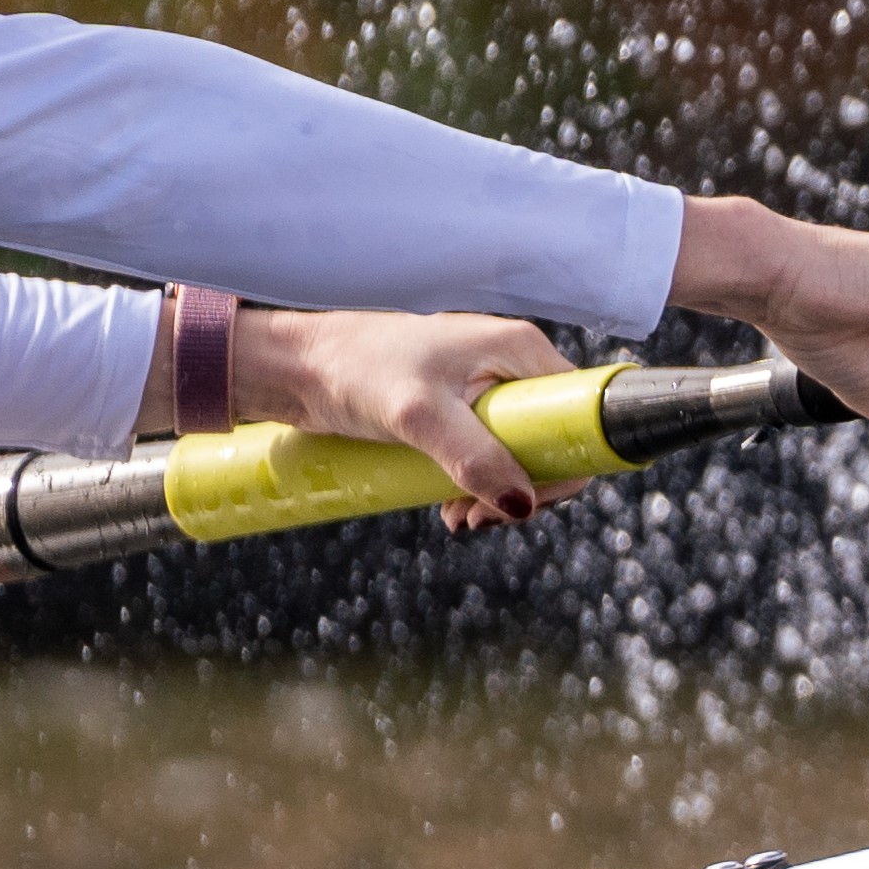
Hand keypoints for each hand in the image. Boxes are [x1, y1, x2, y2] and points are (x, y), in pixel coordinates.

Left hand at [157, 305, 582, 526]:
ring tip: (457, 518)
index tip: (526, 503)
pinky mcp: (453, 406)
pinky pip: (485, 452)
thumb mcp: (418, 417)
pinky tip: (447, 506)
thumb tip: (522, 506)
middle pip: (550, 440)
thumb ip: (473, 458)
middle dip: (524, 489)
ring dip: (496, 494)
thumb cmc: (353, 371)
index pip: (577, 414)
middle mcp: (508, 363)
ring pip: (517, 452)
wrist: (291, 366)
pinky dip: (473, 485)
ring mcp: (481, 385)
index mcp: (519, 349)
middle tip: (481, 519)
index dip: (564, 465)